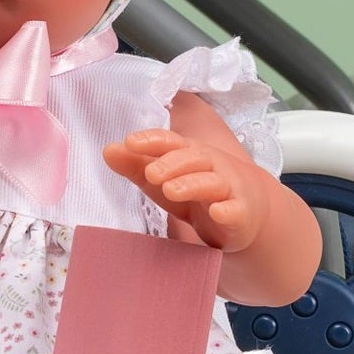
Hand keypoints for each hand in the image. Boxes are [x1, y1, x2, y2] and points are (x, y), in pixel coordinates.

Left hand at [104, 129, 266, 250]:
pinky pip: (235, 210)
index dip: (152, 140)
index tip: (130, 142)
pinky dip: (227, 210)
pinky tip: (217, 212)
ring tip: (170, 190)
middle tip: (150, 173)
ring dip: (192, 184)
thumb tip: (108, 150)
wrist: (246, 210)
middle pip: (192, 159)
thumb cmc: (196, 190)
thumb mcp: (164, 179)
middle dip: (171, 164)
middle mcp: (210, 166)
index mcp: (188, 153)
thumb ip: (136, 166)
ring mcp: (227, 189)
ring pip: (211, 182)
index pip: (170, 141)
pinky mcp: (240, 213)